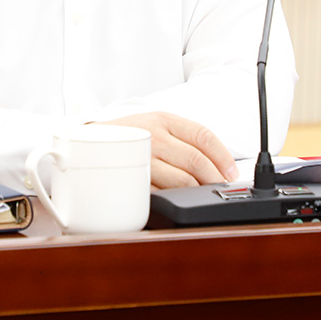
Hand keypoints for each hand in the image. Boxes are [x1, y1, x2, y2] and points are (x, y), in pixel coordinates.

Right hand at [101, 112, 237, 188]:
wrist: (89, 141)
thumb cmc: (130, 135)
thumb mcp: (156, 124)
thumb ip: (184, 138)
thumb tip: (219, 162)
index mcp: (164, 120)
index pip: (203, 136)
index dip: (223, 156)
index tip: (231, 172)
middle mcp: (154, 136)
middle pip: (196, 160)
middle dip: (214, 178)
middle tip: (220, 186)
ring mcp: (143, 158)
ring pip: (182, 180)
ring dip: (198, 191)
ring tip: (203, 194)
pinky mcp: (133, 179)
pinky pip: (162, 194)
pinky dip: (176, 199)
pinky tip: (180, 199)